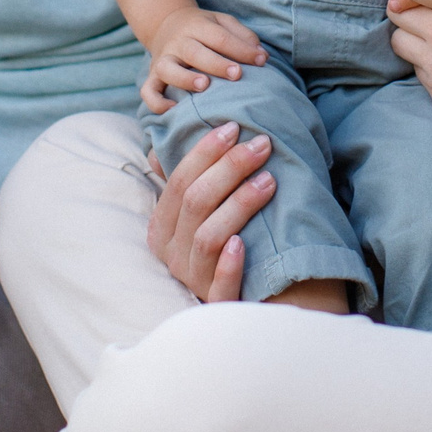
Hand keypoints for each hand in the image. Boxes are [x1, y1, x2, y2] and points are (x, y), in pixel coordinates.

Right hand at [141, 8, 264, 113]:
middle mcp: (178, 42)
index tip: (262, 61)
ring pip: (168, 69)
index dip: (241, 49)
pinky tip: (173, 110)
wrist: (165, 24)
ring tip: (205, 86)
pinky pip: (148, 91)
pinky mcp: (151, 76)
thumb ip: (242, 35)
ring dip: (185, 78)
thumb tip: (261, 55)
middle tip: (237, 74)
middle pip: (195, 52)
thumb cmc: (203, 29)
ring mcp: (163, 59)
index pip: (220, 37)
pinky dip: (157, 102)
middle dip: (217, 64)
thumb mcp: (222, 22)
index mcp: (197, 26)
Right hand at [146, 121, 276, 299]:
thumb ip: (190, 178)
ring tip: (269, 180)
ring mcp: (193, 281)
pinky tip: (243, 243)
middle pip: (195, 202)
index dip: (205, 152)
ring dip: (238, 205)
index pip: (178, 181)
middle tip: (262, 145)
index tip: (235, 127)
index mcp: (163, 228)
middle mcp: (172, 255)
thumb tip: (165, 125)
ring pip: (208, 237)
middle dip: (229, 168)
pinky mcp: (218, 305)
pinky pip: (220, 286)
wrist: (252, 301)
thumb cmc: (225, 245)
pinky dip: (230, 264)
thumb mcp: (202, 213)